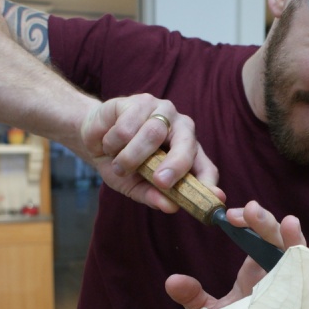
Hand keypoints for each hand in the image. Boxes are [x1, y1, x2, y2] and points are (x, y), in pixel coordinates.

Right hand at [80, 94, 222, 211]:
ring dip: (130, 157)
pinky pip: (128, 126)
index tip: (214, 198)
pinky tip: (109, 144)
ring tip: (118, 166)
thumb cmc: (122, 164)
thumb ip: (153, 196)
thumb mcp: (136, 186)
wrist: (94, 138)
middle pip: (186, 145)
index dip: (209, 184)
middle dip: (175, 165)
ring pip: (152, 134)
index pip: (206, 168)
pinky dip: (113, 142)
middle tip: (160, 182)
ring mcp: (163, 111)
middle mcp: (181, 129)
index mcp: (188, 153)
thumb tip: (171, 207)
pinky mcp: (140, 101)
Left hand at [166, 201, 305, 308]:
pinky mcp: (308, 303)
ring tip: (282, 221)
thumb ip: (193, 298)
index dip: (246, 222)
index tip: (228, 216)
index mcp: (258, 269)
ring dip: (290, 235)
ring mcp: (295, 286)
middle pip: (276, 238)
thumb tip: (171, 281)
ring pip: (298, 253)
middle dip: (264, 222)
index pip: (255, 236)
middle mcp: (278, 272)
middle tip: (247, 211)